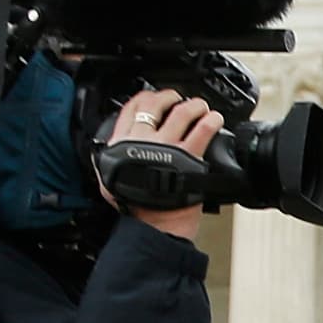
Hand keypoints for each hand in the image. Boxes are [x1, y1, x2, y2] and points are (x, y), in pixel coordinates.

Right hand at [96, 88, 220, 239]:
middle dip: (170, 97)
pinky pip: (202, 130)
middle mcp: (142, 140)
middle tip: (179, 99)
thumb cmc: (135, 207)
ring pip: (181, 112)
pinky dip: (211, 121)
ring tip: (201, 107)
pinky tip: (215, 120)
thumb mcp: (109, 179)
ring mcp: (166, 147)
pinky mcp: (188, 157)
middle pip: (156, 104)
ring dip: (194, 105)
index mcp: (122, 143)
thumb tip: (108, 146)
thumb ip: (110, 158)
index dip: (146, 97)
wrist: (153, 225)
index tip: (154, 96)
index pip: (131, 108)